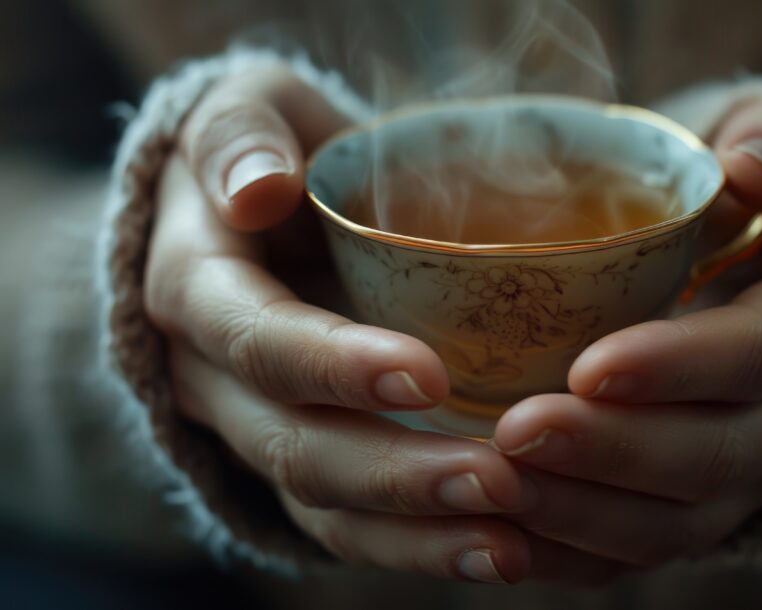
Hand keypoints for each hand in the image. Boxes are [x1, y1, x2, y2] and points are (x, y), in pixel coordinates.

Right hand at [146, 66, 551, 583]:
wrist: (262, 206)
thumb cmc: (274, 148)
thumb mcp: (246, 109)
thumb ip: (237, 134)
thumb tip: (255, 189)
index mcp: (197, 286)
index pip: (254, 337)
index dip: (330, 363)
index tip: (426, 374)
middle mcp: (214, 376)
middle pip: (292, 444)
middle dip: (393, 470)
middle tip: (498, 477)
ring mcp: (259, 429)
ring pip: (322, 505)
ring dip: (415, 529)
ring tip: (510, 540)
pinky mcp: (306, 462)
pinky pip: (352, 526)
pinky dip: (421, 546)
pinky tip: (502, 550)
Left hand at [491, 100, 761, 574]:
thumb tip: (756, 171)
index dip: (683, 366)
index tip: (587, 366)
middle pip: (721, 452)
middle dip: (615, 452)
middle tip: (515, 432)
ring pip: (686, 518)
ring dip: (587, 512)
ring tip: (499, 486)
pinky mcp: (718, 500)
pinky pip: (653, 547)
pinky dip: (579, 550)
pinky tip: (508, 536)